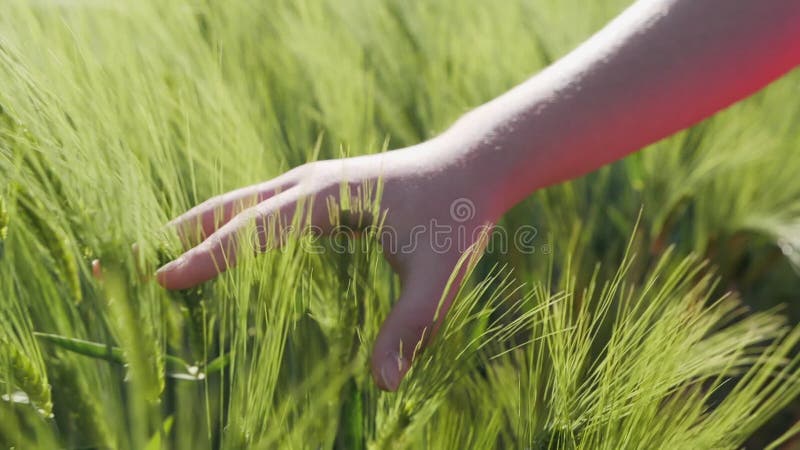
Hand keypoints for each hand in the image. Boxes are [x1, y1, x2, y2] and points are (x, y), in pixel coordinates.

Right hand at [156, 138, 499, 389]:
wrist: (471, 166)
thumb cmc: (456, 216)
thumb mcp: (438, 273)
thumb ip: (411, 326)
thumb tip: (383, 385)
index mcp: (326, 197)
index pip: (253, 230)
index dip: (207, 257)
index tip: (162, 281)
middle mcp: (309, 183)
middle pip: (228, 206)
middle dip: (178, 232)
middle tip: (125, 258)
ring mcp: (312, 182)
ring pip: (239, 202)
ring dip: (196, 226)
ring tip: (154, 254)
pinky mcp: (320, 191)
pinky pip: (259, 207)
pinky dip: (226, 225)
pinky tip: (216, 249)